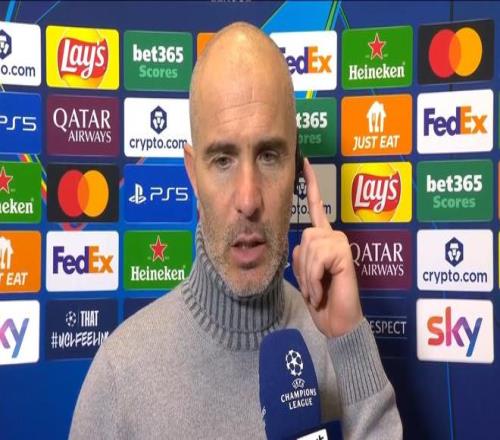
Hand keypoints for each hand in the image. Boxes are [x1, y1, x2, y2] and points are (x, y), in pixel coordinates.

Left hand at [292, 159, 362, 337]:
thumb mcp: (306, 272)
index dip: (311, 184)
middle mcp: (333, 236)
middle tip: (313, 284)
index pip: (316, 207)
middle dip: (303, 265)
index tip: (304, 161)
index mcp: (323, 238)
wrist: (337, 321)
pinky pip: (318, 258)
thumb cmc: (321, 298)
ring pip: (309, 247)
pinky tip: (324, 290)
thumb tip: (300, 241)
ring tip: (319, 289)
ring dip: (308, 275)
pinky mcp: (345, 253)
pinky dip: (314, 279)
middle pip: (304, 235)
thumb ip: (302, 253)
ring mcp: (341, 243)